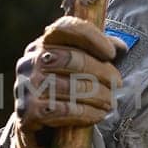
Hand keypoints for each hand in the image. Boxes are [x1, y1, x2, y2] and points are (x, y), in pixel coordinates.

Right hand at [12, 16, 128, 147]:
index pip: (65, 28)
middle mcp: (31, 60)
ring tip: (111, 102)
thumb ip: (94, 51)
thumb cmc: (59, 87)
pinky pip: (65, 110)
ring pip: (71, 87)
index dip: (92, 37)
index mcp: (43, 43)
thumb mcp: (73, 65)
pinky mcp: (28, 111)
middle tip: (118, 83)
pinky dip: (87, 113)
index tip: (112, 53)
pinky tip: (98, 115)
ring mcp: (27, 85)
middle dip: (102, 71)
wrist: (31, 119)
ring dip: (99, 96)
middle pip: (72, 59)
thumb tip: (121, 47)